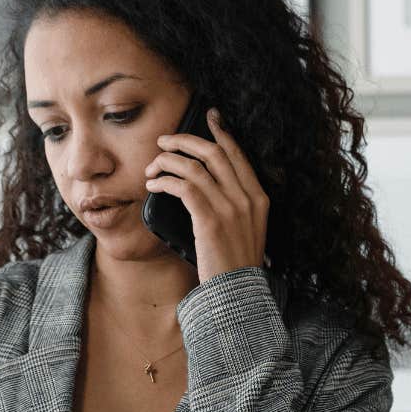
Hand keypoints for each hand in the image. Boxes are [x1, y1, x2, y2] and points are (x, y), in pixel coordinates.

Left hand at [144, 108, 269, 283]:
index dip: (221, 133)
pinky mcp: (210, 220)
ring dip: (168, 162)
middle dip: (185, 141)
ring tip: (152, 167)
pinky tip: (154, 185)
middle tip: (165, 141)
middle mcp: (247, 198)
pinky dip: (165, 181)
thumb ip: (234, 208)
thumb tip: (206, 188)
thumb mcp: (245, 232)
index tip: (208, 118)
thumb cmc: (234, 266)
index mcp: (259, 198)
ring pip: (195, 166)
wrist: (237, 293)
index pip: (238, 155)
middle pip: (214, 152)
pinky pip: (184, 187)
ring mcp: (230, 208)